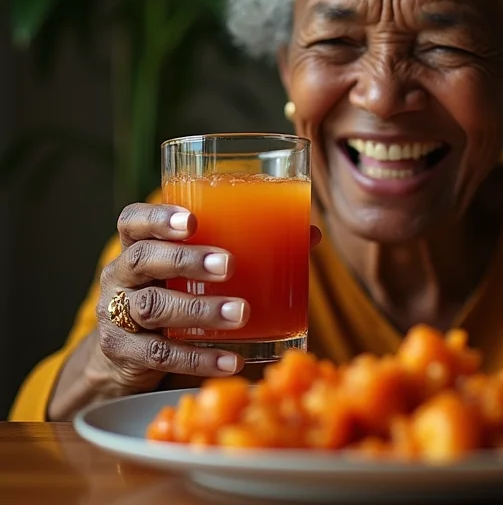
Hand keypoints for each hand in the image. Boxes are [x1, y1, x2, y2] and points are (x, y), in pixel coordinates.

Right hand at [91, 202, 320, 395]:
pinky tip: (232, 360)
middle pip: (143, 259)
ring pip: (152, 308)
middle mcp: (120, 276)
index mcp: (138, 245)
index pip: (133, 221)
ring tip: (241, 313)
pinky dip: (199, 359)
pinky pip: (160, 356)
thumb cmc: (176, 292)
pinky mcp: (124, 355)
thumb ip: (243, 247)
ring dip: (200, 311)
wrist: (127, 354)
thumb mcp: (196, 269)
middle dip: (186, 260)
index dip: (158, 218)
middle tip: (228, 264)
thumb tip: (310, 234)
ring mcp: (116, 316)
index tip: (192, 221)